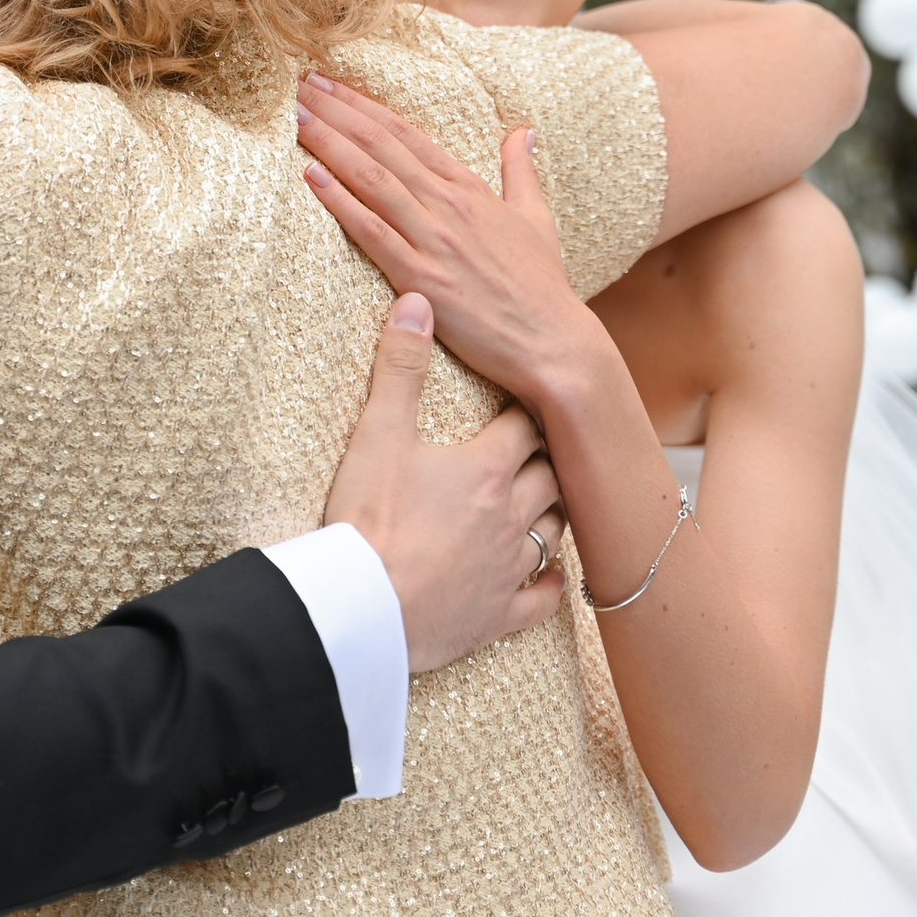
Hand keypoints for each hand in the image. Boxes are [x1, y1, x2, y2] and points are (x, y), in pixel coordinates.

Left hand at [295, 72, 612, 409]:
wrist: (553, 342)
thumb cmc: (543, 285)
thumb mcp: (536, 216)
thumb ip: (520, 170)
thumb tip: (524, 132)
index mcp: (469, 188)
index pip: (406, 135)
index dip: (364, 106)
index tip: (330, 83)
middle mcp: (448, 205)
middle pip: (382, 146)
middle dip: (337, 112)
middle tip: (297, 84)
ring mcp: (434, 240)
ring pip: (373, 180)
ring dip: (331, 144)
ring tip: (295, 116)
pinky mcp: (422, 279)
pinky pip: (374, 233)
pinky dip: (341, 202)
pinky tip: (311, 177)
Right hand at [325, 293, 568, 671]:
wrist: (361, 608)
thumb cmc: (368, 520)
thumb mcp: (378, 433)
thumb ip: (401, 366)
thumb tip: (418, 301)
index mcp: (487, 468)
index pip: (525, 426)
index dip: (526, 410)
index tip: (525, 399)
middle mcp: (511, 516)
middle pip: (550, 476)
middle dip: (548, 458)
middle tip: (540, 446)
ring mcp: (507, 568)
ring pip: (554, 533)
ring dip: (554, 513)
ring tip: (547, 501)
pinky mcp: (496, 615)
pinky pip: (540, 602)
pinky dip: (550, 587)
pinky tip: (553, 579)